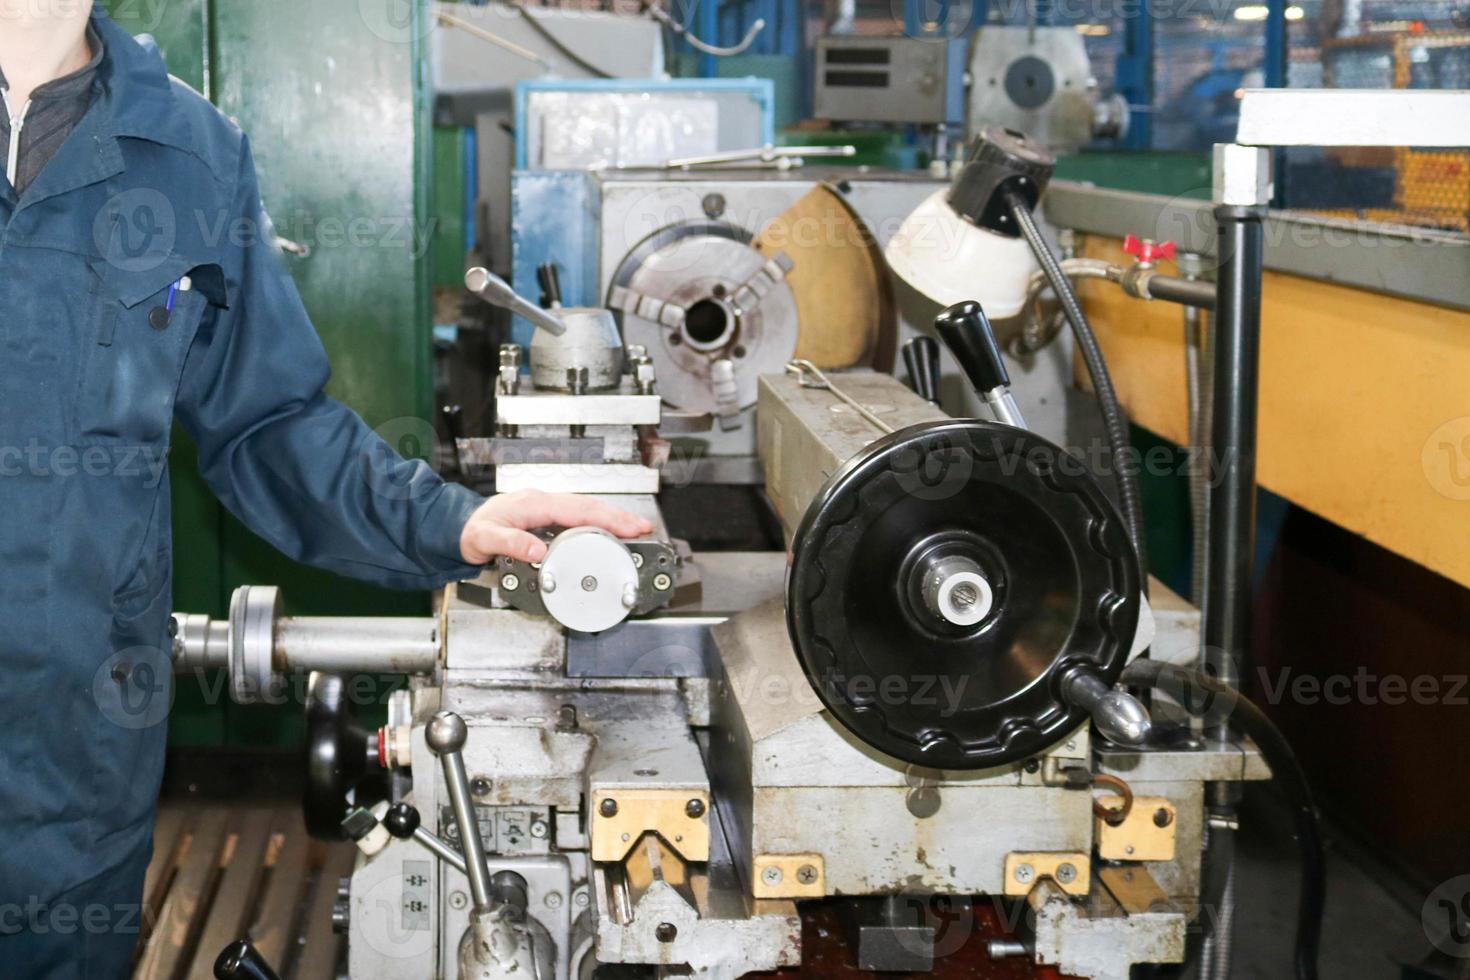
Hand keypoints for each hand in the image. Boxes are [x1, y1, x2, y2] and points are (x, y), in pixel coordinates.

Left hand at [459, 489, 654, 564]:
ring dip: (611, 520)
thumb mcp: (484, 539)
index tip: (629, 527)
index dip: (606, 519)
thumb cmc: (469, 531)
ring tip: (634, 530)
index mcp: (533, 504)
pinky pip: (578, 517)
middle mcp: (542, 502)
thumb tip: (538, 551)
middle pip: (589, 507)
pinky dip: (597, 524)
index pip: (578, 510)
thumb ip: (511, 543)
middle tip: (644, 529)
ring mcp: (545, 508)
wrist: (455, 528)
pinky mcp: (545, 517)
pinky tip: (608, 532)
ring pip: (586, 511)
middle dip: (619, 517)